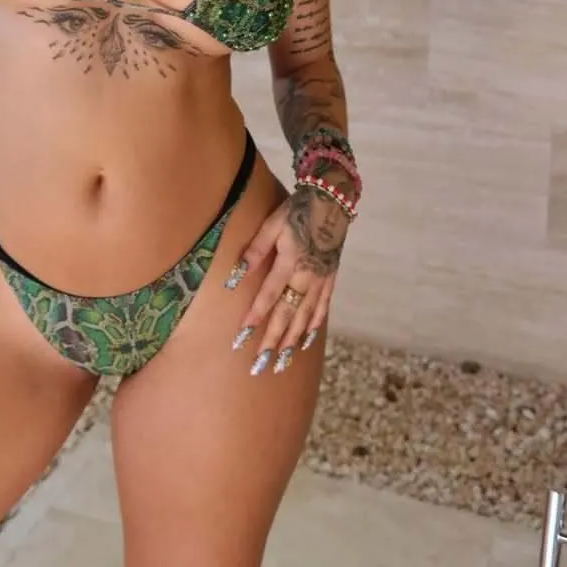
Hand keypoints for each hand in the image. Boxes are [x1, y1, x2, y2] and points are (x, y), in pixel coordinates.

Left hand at [224, 183, 349, 376]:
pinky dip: (313, 325)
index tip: (242, 337)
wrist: (331, 202)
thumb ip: (256, 250)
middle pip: (288, 314)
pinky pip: (323, 308)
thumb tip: (236, 276)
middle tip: (259, 364)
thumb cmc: (297, 211)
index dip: (255, 317)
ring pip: (305, 317)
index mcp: (290, 262)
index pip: (269, 296)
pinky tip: (305, 340)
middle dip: (273, 340)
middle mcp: (308, 277)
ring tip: (280, 362)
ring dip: (291, 340)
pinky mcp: (331, 279)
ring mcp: (322, 280)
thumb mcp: (272, 224)